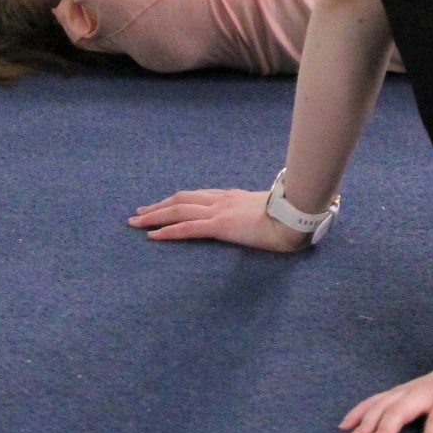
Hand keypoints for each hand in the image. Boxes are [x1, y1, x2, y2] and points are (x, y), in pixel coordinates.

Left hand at [129, 187, 306, 251]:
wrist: (295, 215)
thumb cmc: (287, 216)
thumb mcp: (266, 212)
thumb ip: (256, 214)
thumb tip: (258, 220)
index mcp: (232, 196)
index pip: (197, 196)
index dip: (177, 201)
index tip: (162, 205)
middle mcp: (221, 199)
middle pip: (182, 199)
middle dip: (158, 206)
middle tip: (138, 213)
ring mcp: (220, 210)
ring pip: (179, 209)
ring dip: (155, 216)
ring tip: (136, 222)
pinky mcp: (221, 225)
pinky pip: (188, 228)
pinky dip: (168, 231)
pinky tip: (153, 236)